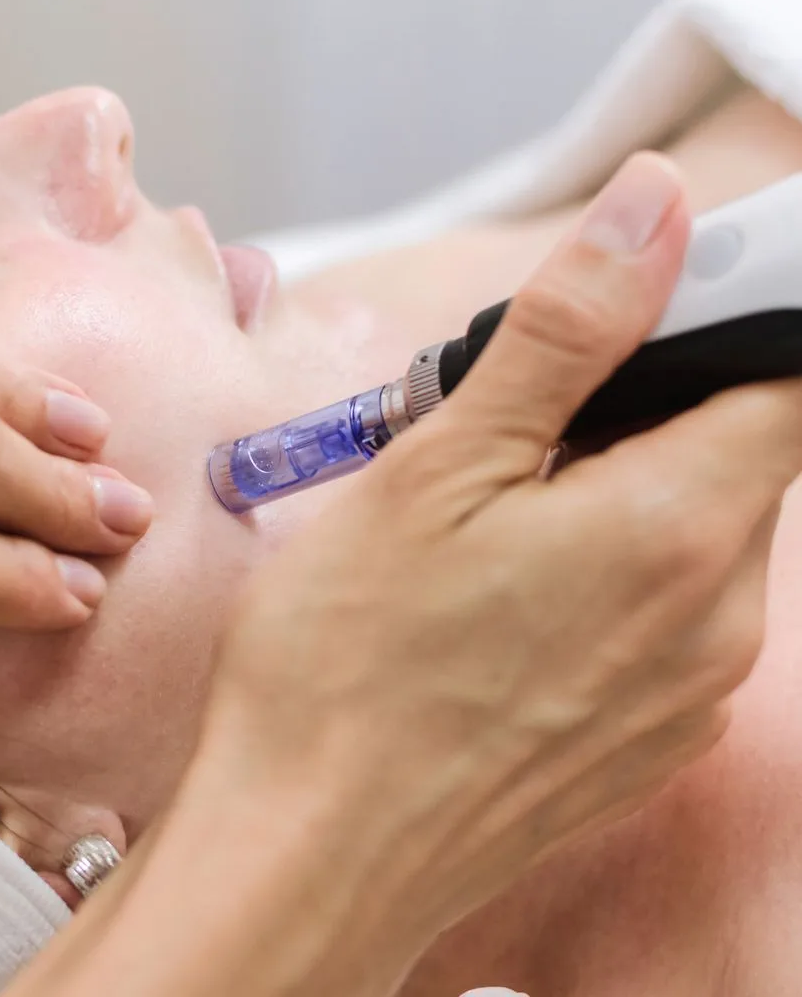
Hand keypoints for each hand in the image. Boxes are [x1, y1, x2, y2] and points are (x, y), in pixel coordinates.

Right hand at [198, 153, 801, 987]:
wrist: (307, 853)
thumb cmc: (347, 663)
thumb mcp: (439, 469)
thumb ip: (565, 337)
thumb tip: (656, 208)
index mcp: (677, 529)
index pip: (785, 372)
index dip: (731, 311)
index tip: (643, 302)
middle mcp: (715, 618)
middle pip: (734, 451)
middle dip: (639, 408)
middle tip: (510, 423)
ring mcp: (685, 690)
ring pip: (691, 534)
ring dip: (612, 491)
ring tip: (485, 519)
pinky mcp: (645, 736)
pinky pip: (662, 615)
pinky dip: (605, 572)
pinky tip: (497, 599)